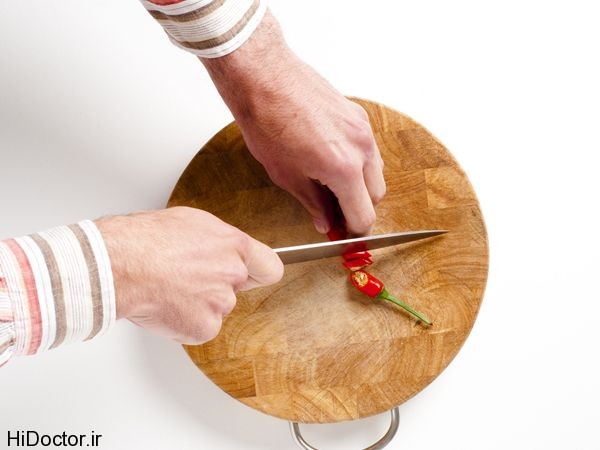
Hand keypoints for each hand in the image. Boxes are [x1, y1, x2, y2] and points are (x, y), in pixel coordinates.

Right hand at [96, 207, 282, 343]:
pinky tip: (166, 306)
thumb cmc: (144, 239)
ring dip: (197, 304)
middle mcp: (233, 274)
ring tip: (169, 288)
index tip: (254, 276)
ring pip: (215, 308)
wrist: (118, 264)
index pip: (270, 267)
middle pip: (236, 288)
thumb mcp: (191, 223)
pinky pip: (200, 329)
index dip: (260, 273)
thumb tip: (219, 249)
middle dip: (216, 286)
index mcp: (234, 246)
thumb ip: (216, 241)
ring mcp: (220, 303)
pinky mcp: (204, 327)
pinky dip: (184, 323)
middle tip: (186, 278)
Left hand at [201, 11, 384, 235]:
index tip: (342, 234)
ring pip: (377, 171)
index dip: (352, 231)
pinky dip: (358, 162)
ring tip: (331, 187)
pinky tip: (332, 162)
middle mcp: (361, 148)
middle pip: (377, 196)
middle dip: (359, 208)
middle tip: (335, 214)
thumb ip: (313, 204)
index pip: (364, 215)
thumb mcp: (287, 176)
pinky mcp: (358, 115)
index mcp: (344, 169)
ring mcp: (362, 129)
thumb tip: (326, 223)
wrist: (264, 78)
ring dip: (361, 185)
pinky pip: (368, 148)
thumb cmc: (267, 122)